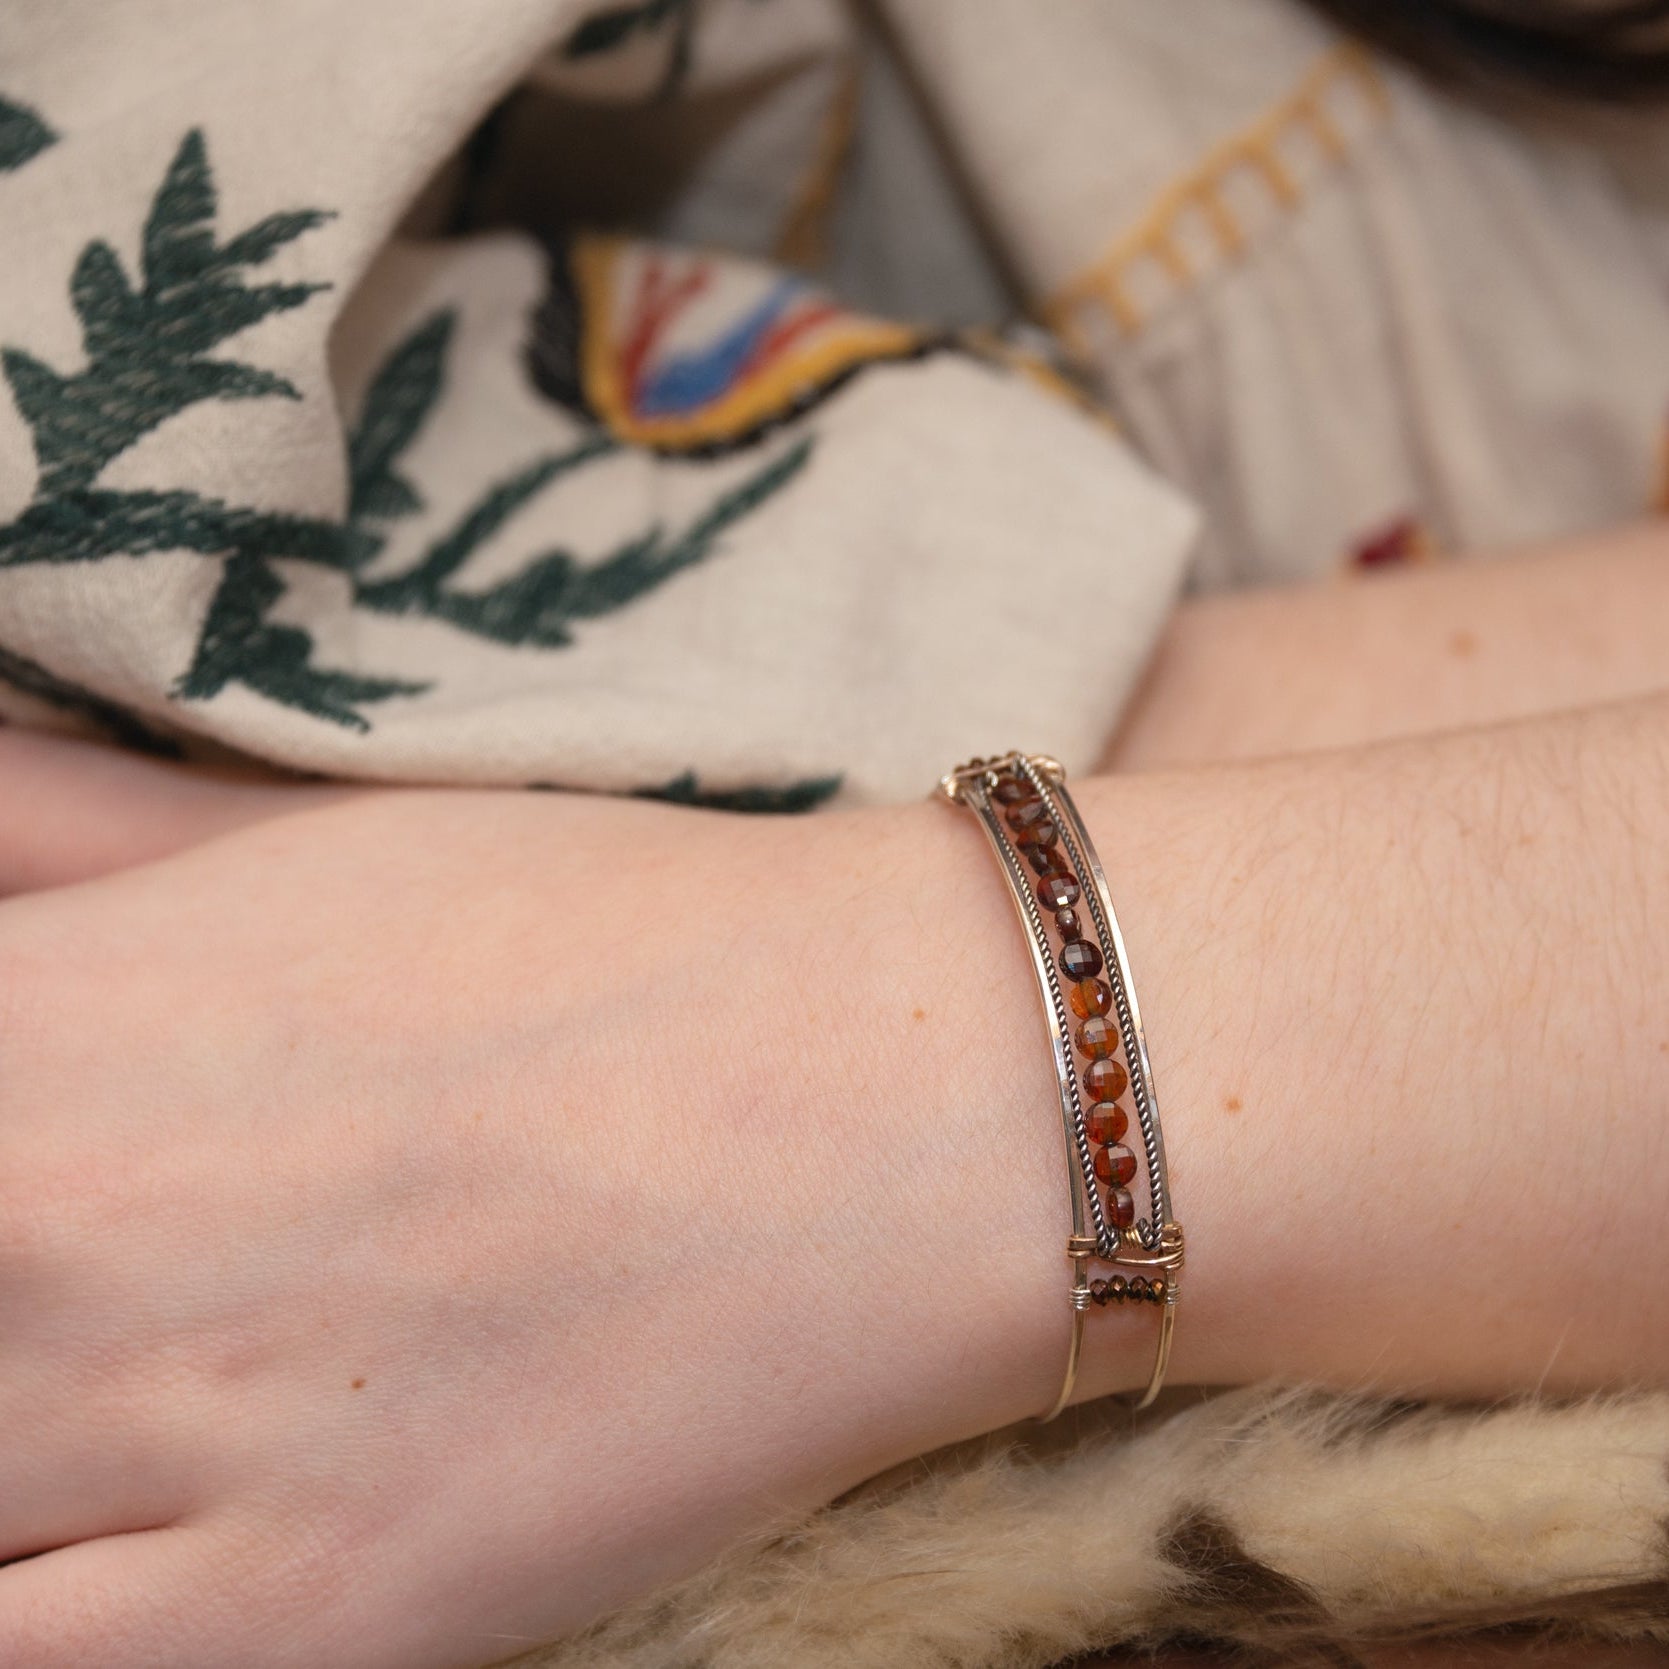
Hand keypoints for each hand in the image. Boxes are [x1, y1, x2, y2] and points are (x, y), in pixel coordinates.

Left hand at [0, 735, 1081, 1665]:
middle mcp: (50, 1256)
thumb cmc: (614, 939)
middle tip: (105, 1258)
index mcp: (37, 1037)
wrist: (890, 1097)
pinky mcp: (306, 1638)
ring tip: (101, 1395)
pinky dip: (43, 1593)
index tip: (43, 1138)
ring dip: (8, 1455)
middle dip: (4, 1283)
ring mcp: (167, 1471)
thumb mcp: (296, 834)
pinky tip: (105, 1527)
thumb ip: (56, 825)